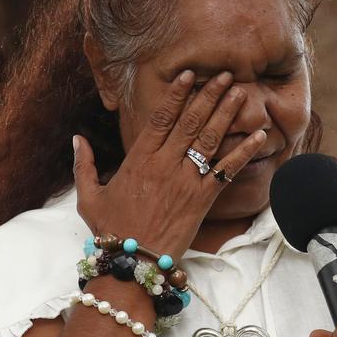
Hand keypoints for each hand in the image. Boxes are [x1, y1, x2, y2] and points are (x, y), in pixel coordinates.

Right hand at [72, 70, 265, 261]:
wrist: (134, 262)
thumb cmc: (111, 231)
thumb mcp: (89, 196)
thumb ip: (83, 165)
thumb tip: (76, 139)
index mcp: (138, 159)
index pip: (161, 118)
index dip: (177, 94)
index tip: (189, 74)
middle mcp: (164, 164)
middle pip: (190, 121)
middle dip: (209, 95)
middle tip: (226, 74)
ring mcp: (185, 181)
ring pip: (210, 139)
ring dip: (226, 113)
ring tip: (240, 92)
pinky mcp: (202, 199)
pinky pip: (227, 171)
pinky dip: (245, 152)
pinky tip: (260, 136)